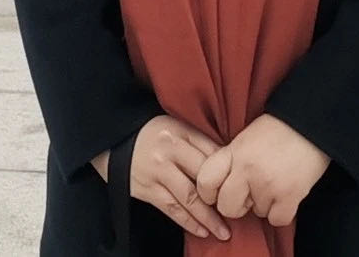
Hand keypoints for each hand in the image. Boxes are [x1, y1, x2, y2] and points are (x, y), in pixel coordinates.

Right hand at [97, 116, 229, 240]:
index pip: (212, 152)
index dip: (229, 170)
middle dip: (223, 195)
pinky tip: (202, 231)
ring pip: (190, 198)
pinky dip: (188, 222)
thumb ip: (198, 141)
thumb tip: (228, 160)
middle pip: (204, 176)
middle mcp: (170, 151)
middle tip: (240, 211)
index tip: (243, 184)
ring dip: (208, 218)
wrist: (115, 139)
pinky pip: (172, 209)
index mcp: (180, 132)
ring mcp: (158, 172)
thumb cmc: (152, 133)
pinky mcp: (147, 190)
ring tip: (224, 231)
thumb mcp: (175, 126)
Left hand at [196, 114, 329, 228]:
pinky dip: (282, 211)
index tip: (217, 193)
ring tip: (275, 181)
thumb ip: (232, 159)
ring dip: (264, 203)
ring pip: (256, 213)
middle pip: (227, 206)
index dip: (208, 193)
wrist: (313, 122)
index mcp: (235, 151)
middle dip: (237, 204)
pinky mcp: (290, 196)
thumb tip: (222, 185)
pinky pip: (276, 220)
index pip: (205, 181)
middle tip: (250, 192)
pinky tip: (286, 194)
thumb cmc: (280, 128)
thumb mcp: (247, 137)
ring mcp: (268, 184)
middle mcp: (247, 169)